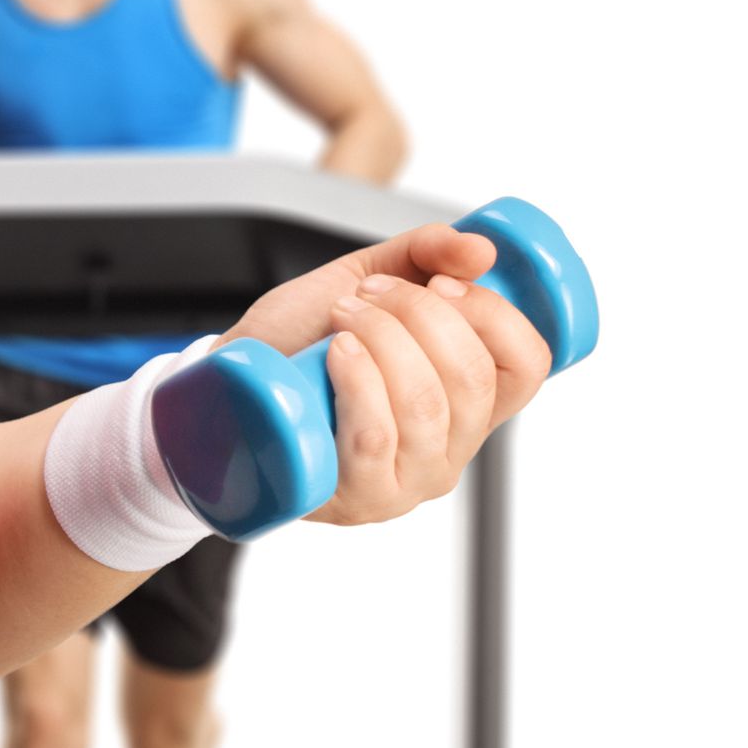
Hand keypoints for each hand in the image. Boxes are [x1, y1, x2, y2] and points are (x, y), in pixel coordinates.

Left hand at [215, 226, 557, 529]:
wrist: (221, 393)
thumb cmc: (298, 347)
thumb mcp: (361, 284)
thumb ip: (422, 256)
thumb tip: (481, 249)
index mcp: (468, 405)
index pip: (527, 367)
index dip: (495, 315)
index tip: (442, 283)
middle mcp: (449, 452)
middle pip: (473, 379)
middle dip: (420, 314)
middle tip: (369, 292)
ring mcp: (405, 483)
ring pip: (425, 404)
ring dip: (383, 338)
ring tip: (343, 315)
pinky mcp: (354, 498)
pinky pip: (375, 436)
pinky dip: (359, 380)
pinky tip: (337, 351)